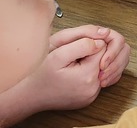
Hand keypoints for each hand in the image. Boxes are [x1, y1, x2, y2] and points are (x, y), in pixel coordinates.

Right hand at [0, 26, 126, 120]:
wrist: (28, 96)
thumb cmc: (40, 74)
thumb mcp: (58, 53)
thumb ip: (83, 43)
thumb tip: (103, 38)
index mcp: (89, 75)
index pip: (105, 47)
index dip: (92, 40)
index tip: (76, 45)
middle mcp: (94, 88)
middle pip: (108, 57)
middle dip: (95, 50)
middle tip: (74, 54)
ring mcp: (92, 95)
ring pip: (105, 67)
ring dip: (94, 60)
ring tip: (74, 63)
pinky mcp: (89, 98)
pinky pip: (100, 78)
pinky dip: (93, 71)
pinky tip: (78, 70)